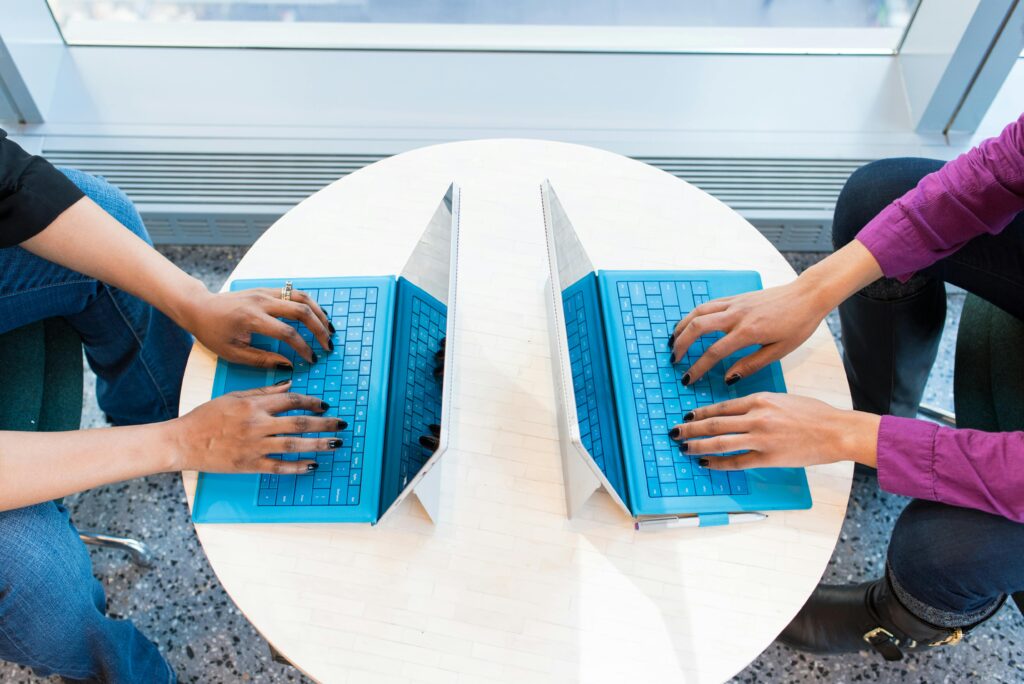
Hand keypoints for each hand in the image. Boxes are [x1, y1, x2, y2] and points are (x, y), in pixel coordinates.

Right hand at [167, 381, 346, 473]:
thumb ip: (263, 392)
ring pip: (294, 445)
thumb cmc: (207, 416)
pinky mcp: (249, 465)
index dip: (311, 402)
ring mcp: (255, 446)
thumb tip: (290, 384)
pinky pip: (279, 467)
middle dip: (324, 423)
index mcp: (253, 405)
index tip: (325, 404)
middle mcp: (257, 425)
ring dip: (318, 444)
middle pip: (299, 422)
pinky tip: (313, 465)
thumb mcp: (234, 396)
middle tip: (342, 424)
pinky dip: (298, 467)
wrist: (184, 441)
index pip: (290, 400)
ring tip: (336, 443)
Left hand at [180, 284, 333, 366]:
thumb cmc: (213, 332)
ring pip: (302, 297)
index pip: (287, 332)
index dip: (303, 348)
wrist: (199, 307)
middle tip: (328, 345)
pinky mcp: (267, 289)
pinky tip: (317, 316)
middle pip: (301, 311)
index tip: (311, 359)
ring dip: (319, 313)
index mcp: (252, 319)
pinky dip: (310, 304)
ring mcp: (265, 292)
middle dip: (319, 329)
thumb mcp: (233, 352)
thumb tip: (289, 365)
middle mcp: (261, 302)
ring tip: (329, 329)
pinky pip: (294, 293)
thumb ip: (262, 359)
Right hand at [668, 241, 883, 384]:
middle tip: (674, 360)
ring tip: (673, 341)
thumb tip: (728, 378)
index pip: (714, 352)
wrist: (808, 295)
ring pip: (698, 312)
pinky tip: (690, 324)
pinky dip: (694, 315)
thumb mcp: (779, 351)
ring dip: (682, 326)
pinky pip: (708, 305)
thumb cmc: (798, 324)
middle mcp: (737, 315)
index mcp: (748, 332)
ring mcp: (735, 303)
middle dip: (681, 345)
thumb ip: (751, 364)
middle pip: (697, 328)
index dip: (698, 368)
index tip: (688, 379)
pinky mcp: (736, 297)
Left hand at [668, 392, 879, 469]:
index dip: (701, 412)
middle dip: (690, 428)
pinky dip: (718, 463)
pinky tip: (706, 464)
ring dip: (697, 445)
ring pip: (719, 442)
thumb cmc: (815, 414)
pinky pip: (735, 461)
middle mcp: (756, 417)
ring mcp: (760, 438)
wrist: (835, 431)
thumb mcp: (783, 399)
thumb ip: (760, 404)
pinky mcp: (767, 458)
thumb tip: (740, 411)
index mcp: (760, 399)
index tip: (687, 416)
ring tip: (683, 448)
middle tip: (674, 432)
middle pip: (714, 423)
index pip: (721, 406)